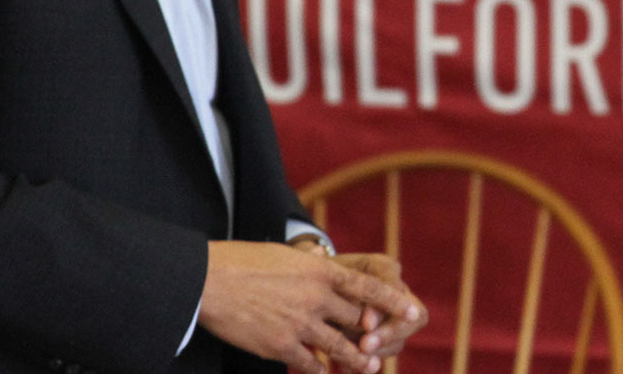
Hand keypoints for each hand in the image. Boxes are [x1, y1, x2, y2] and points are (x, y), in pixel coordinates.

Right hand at [199, 240, 421, 373]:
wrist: (210, 281)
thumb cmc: (245, 263)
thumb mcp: (289, 259)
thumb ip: (313, 271)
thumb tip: (329, 279)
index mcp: (321, 270)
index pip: (367, 287)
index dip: (392, 300)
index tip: (412, 310)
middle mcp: (317, 297)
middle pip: (357, 320)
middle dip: (372, 333)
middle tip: (386, 344)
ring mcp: (301, 323)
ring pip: (341, 347)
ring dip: (357, 359)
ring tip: (370, 367)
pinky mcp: (281, 345)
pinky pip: (311, 363)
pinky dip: (320, 368)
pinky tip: (324, 371)